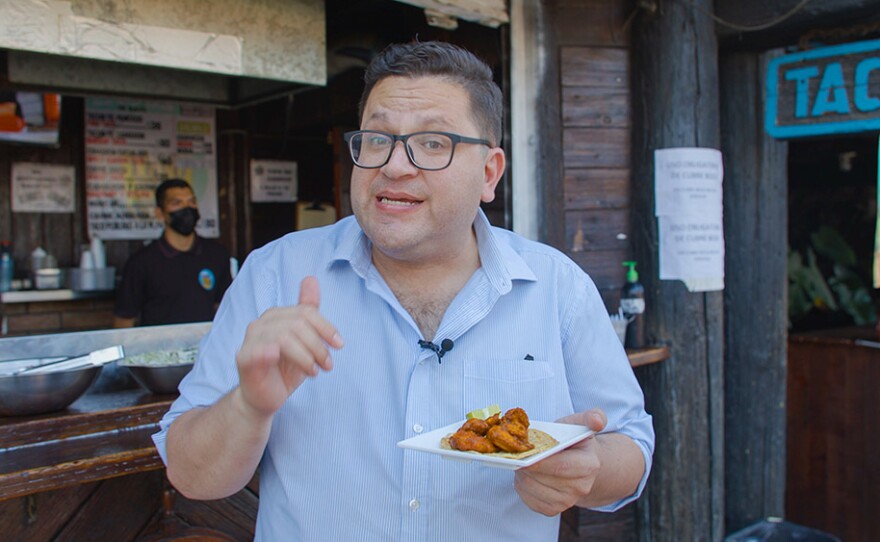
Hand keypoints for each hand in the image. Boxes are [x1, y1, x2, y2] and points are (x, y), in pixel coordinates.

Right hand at [234, 276, 342, 419]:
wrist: (264, 397)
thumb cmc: (284, 369)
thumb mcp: (303, 340)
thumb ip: (307, 311)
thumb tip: (310, 278)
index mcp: (277, 316)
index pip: (306, 312)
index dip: (326, 327)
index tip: (339, 344)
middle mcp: (262, 323)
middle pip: (298, 323)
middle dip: (317, 345)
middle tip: (327, 364)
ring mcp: (251, 340)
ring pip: (284, 337)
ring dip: (306, 356)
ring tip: (314, 371)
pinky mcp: (244, 358)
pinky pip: (259, 351)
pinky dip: (272, 353)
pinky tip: (285, 361)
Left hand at [514, 408, 607, 515]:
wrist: (581, 464)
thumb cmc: (576, 441)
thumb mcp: (582, 424)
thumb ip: (592, 416)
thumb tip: (597, 421)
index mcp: (589, 465)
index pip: (561, 466)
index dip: (540, 461)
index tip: (523, 452)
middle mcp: (581, 487)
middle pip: (543, 478)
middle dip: (525, 465)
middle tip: (517, 453)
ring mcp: (567, 501)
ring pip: (532, 489)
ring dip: (521, 475)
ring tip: (521, 462)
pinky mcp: (553, 510)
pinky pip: (529, 501)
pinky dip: (521, 487)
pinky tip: (525, 475)